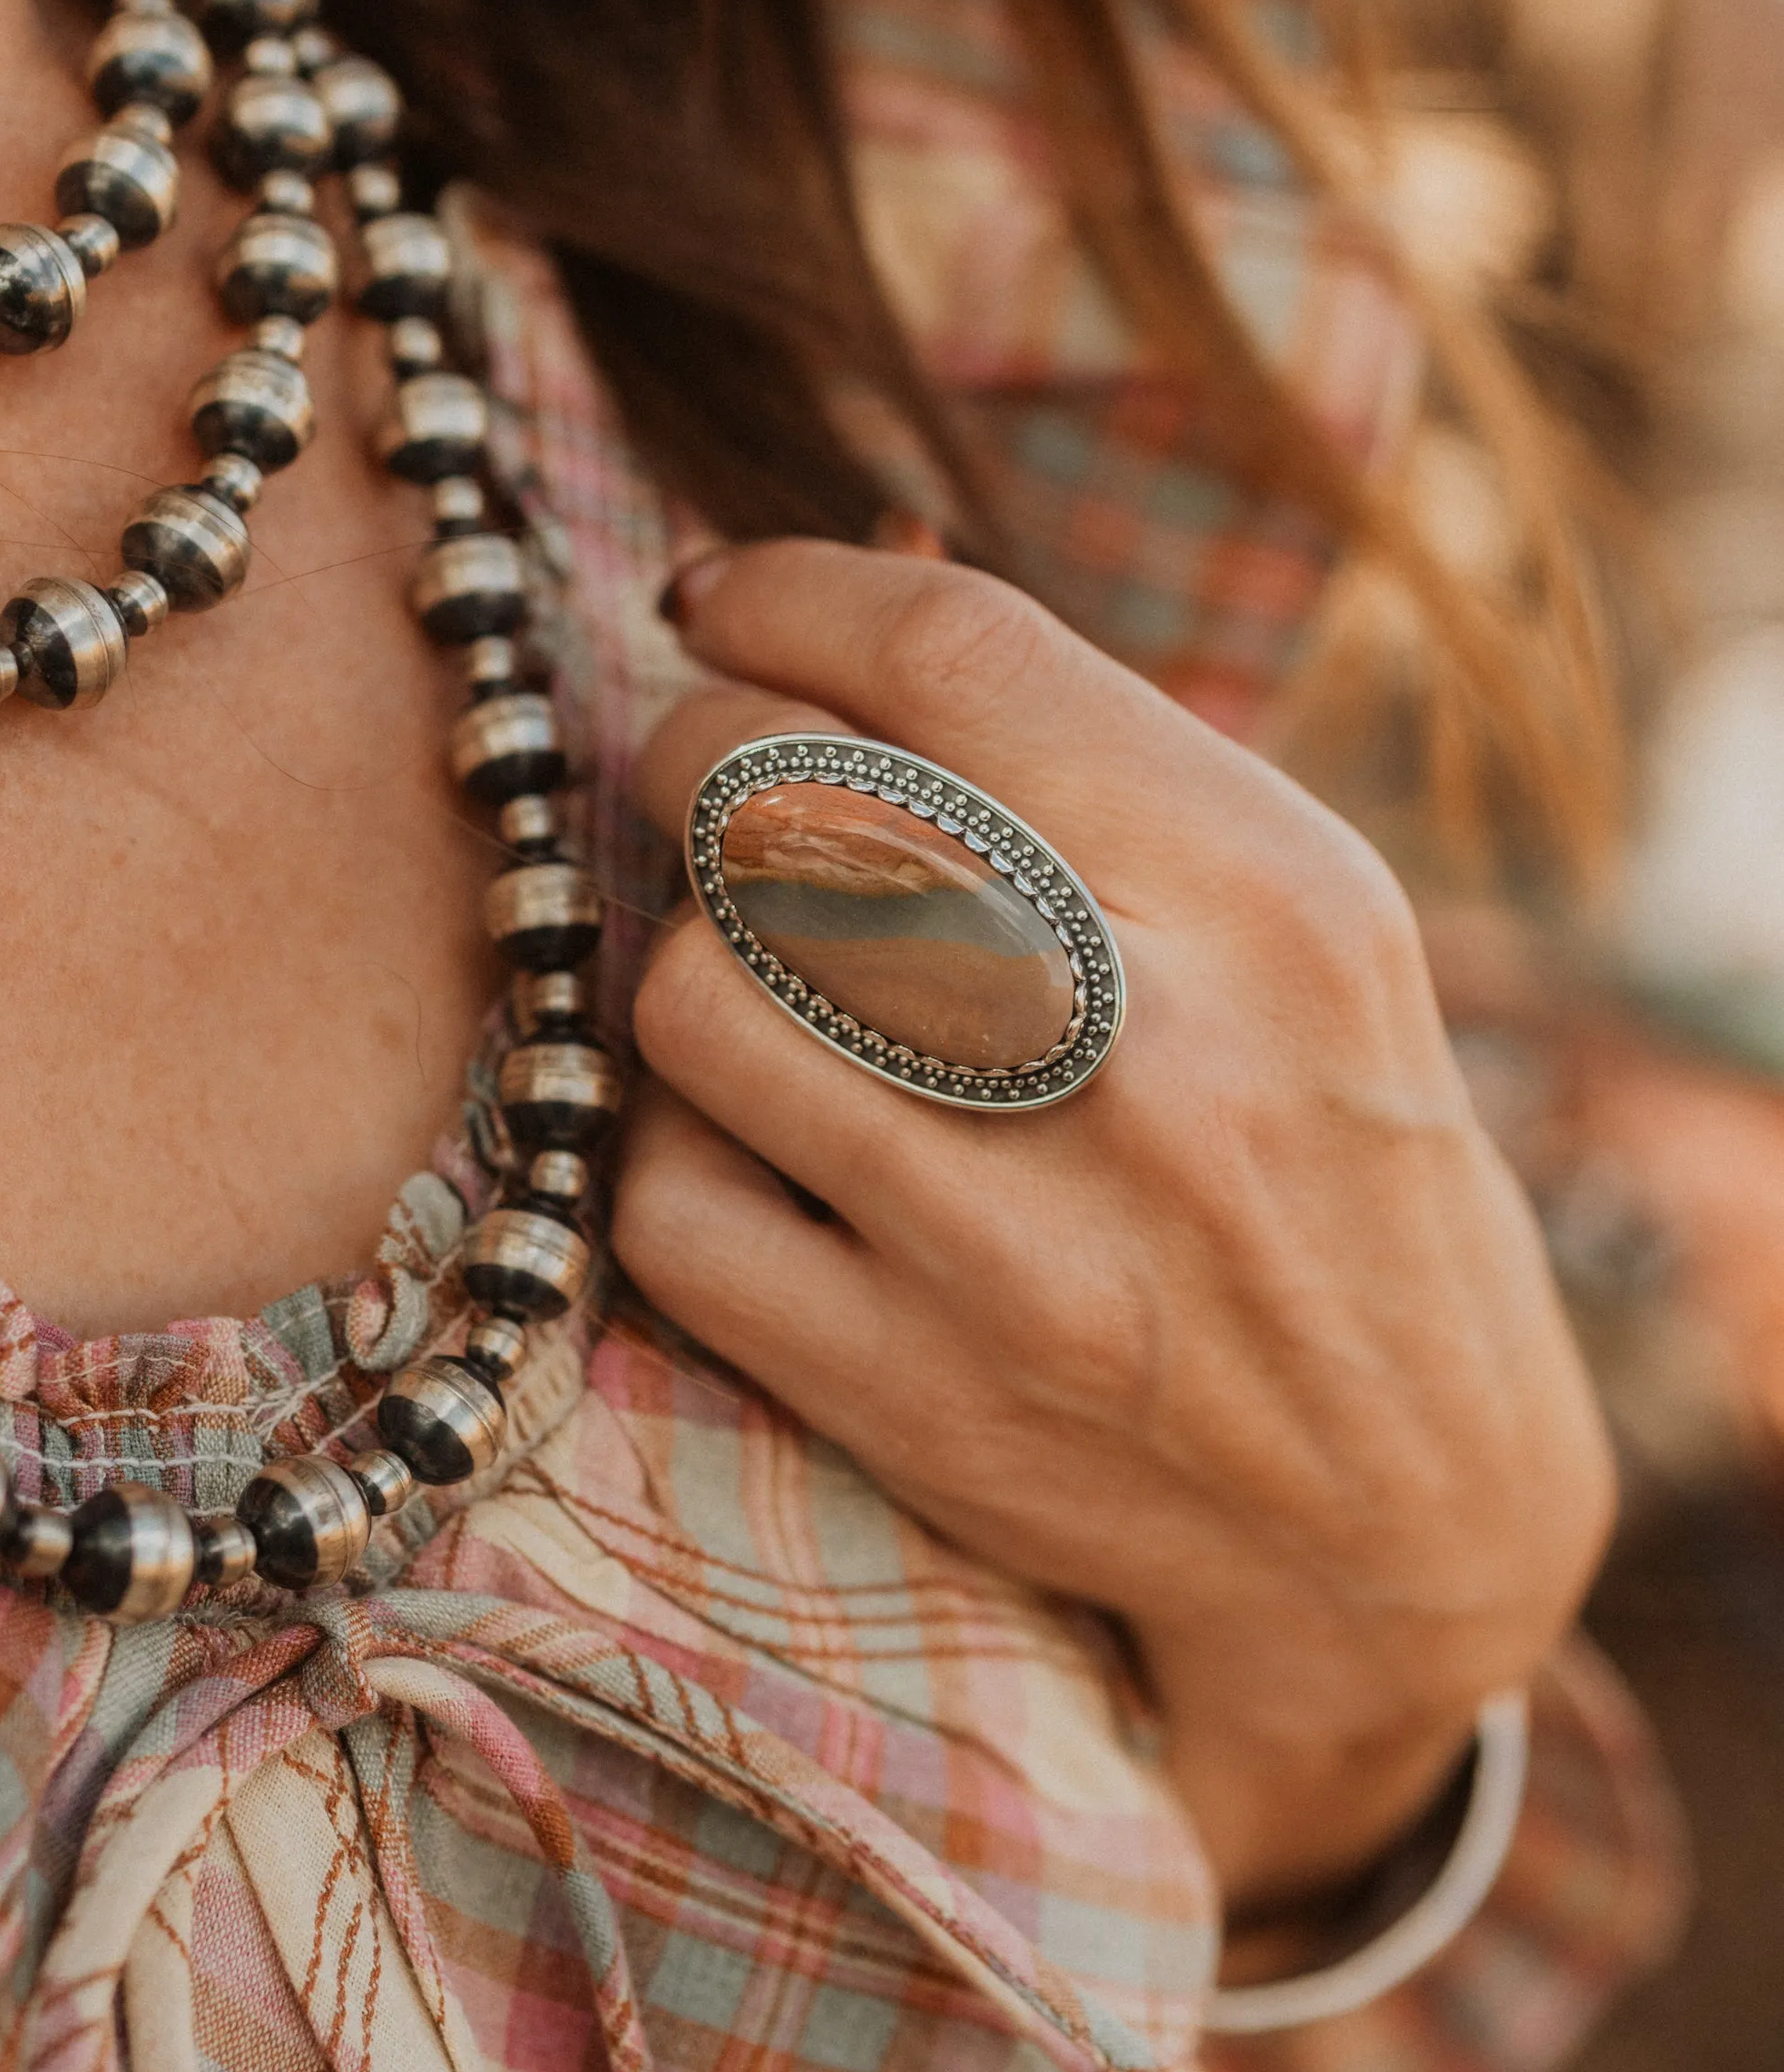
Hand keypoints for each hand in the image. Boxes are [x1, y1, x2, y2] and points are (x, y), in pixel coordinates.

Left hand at [613, 542, 1615, 1921]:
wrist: (1404, 1514)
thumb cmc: (1328, 1162)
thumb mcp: (1304, 924)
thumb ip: (1097, 756)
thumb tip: (860, 557)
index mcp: (1271, 899)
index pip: (947, 654)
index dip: (785, 593)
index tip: (723, 604)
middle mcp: (1151, 1055)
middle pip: (780, 801)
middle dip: (695, 754)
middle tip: (715, 784)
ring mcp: (1020, 1244)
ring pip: (694, 994)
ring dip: (692, 961)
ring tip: (762, 979)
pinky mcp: (911, 1394)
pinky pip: (666, 1200)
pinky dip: (683, 1150)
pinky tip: (766, 1146)